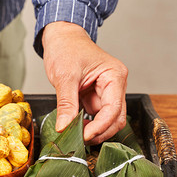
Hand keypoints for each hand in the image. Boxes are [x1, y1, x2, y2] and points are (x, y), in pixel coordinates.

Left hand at [41, 21, 127, 144]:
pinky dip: (87, 124)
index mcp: (114, 76)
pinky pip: (95, 115)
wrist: (61, 37)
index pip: (113, 109)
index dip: (100, 126)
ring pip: (106, 119)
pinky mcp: (95, 96)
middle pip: (115, 118)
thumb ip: (66, 103)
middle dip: (99, 132)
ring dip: (93, 129)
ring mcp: (106, 92)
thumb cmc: (66, 48)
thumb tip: (64, 127)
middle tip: (79, 139)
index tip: (84, 136)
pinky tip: (74, 126)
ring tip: (75, 133)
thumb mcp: (64, 76)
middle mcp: (115, 85)